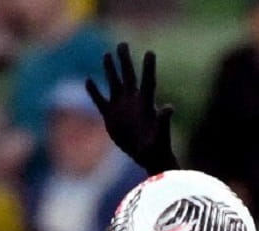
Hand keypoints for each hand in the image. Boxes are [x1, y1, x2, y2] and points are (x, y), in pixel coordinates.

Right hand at [87, 43, 178, 174]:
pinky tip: (88, 81)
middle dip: (125, 61)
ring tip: (107, 55)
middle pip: (128, 76)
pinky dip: (94, 92)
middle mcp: (132, 101)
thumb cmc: (158, 147)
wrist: (147, 158)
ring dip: (110, 70)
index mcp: (145, 103)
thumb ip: (164, 120)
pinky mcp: (110, 117)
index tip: (150, 52)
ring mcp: (121, 107)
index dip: (148, 67)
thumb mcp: (161, 134)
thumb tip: (169, 107)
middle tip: (122, 43)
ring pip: (113, 84)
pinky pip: (100, 101)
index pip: (147, 81)